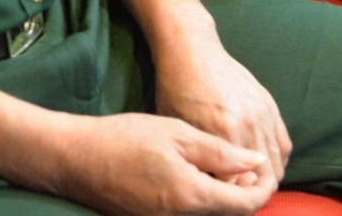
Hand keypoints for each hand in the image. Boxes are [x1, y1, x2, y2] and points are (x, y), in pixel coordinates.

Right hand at [42, 112, 273, 215]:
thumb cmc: (126, 139)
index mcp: (192, 197)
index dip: (262, 188)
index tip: (264, 168)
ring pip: (208, 215)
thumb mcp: (178, 134)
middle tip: (246, 164)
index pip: (245, 205)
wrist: (76, 159)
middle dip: (244, 193)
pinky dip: (200, 199)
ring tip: (223, 166)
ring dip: (223, 196)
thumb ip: (220, 152)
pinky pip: (187, 215)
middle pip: (228, 214)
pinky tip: (196, 174)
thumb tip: (257, 162)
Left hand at [154, 32, 289, 188]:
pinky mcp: (270, 105)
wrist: (192, 49)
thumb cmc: (176, 88)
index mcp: (224, 132)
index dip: (230, 199)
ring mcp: (263, 114)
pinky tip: (265, 166)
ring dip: (267, 180)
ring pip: (278, 164)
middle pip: (263, 178)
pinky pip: (284, 144)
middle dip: (252, 194)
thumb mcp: (179, 128)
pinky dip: (278, 160)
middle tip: (238, 200)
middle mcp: (249, 124)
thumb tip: (210, 187)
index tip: (222, 203)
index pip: (236, 184)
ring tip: (251, 187)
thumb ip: (199, 158)